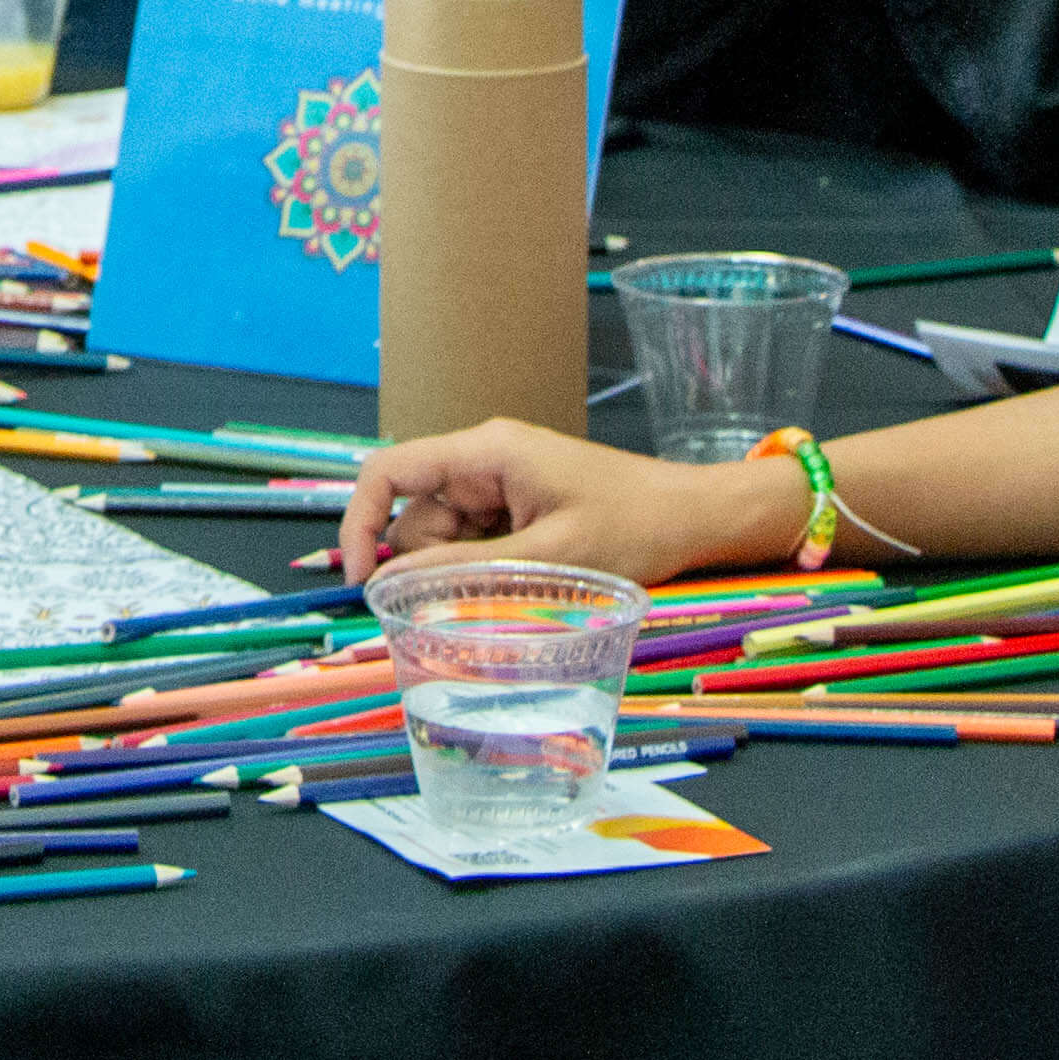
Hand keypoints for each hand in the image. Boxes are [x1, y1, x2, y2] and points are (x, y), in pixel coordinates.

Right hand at [339, 417, 797, 584]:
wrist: (697, 517)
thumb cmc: (635, 525)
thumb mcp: (549, 555)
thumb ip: (467, 570)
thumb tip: (393, 587)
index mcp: (486, 452)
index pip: (389, 471)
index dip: (361, 522)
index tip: (362, 580)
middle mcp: (485, 461)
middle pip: (417, 514)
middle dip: (427, 566)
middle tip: (467, 608)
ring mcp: (503, 485)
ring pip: (446, 537)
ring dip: (460, 575)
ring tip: (514, 598)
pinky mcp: (520, 508)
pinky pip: (476, 543)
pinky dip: (483, 573)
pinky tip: (520, 591)